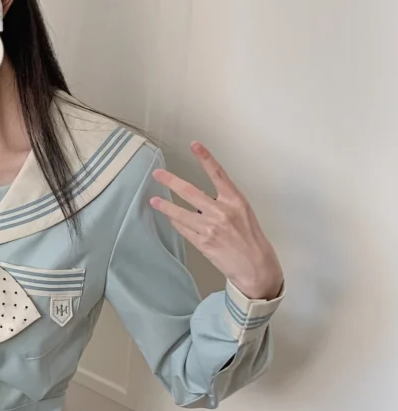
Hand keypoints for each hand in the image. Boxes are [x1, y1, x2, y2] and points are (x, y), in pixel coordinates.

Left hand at [150, 144, 283, 300]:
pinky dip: (176, 223)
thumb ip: (222, 202)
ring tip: (154, 200)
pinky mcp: (203, 242)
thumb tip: (198, 198)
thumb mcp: (242, 213)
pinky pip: (184, 229)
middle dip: (171, 181)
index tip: (195, 145)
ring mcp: (211, 227)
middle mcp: (222, 211)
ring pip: (181, 213)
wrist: (255, 266)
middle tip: (158, 174)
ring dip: (165, 206)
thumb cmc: (251, 239)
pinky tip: (169, 218)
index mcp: (235, 200)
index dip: (205, 158)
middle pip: (191, 191)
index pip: (218, 173)